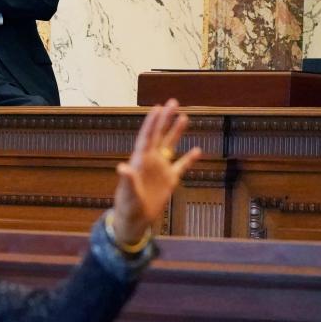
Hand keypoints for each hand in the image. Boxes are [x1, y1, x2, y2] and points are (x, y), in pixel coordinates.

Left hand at [112, 99, 200, 243]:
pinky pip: (181, 166)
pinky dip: (189, 158)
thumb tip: (122, 167)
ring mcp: (160, 169)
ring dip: (176, 132)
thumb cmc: (127, 206)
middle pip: (159, 135)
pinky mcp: (169, 180)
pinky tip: (198, 149)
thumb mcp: (127, 193)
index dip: (152, 122)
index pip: (147, 137)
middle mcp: (150, 161)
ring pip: (170, 146)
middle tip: (173, 102)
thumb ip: (127, 180)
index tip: (158, 107)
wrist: (134, 220)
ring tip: (184, 117)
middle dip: (165, 119)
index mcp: (140, 161)